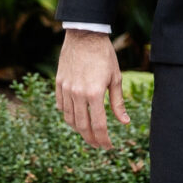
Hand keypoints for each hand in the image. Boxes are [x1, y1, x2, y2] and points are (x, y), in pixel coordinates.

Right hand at [55, 29, 127, 149]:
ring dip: (79, 129)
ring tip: (88, 133)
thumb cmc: (104, 55)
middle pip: (82, 126)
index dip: (104, 139)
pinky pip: (61, 106)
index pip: (98, 126)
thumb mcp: (116, 78)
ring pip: (69, 118)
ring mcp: (66, 89)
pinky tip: (76, 117)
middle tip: (99, 145)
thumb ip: (118, 102)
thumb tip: (124, 122)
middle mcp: (78, 94)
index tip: (108, 146)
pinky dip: (68, 115)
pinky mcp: (58, 84)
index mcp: (95, 93)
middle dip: (91, 139)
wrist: (85, 35)